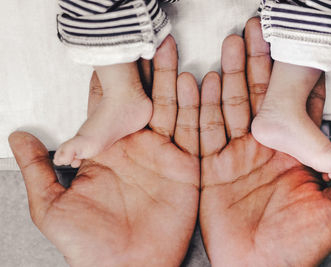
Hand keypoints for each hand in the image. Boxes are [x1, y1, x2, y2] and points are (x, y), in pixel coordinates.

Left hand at [9, 36, 199, 266]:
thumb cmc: (87, 245)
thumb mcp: (51, 207)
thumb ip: (38, 169)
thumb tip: (17, 137)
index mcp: (107, 152)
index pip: (107, 108)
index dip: (110, 82)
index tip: (113, 58)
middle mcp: (137, 148)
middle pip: (144, 101)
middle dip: (148, 72)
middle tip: (151, 43)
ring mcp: (163, 155)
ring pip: (170, 110)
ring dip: (172, 82)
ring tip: (170, 54)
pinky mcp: (186, 166)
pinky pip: (192, 132)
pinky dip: (195, 108)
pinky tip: (195, 85)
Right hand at [199, 18, 330, 265]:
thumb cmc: (300, 246)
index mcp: (293, 153)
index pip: (297, 107)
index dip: (297, 78)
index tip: (295, 51)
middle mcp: (263, 148)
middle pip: (259, 97)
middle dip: (256, 63)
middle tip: (256, 32)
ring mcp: (236, 154)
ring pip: (231, 106)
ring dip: (229, 75)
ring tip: (230, 46)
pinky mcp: (212, 166)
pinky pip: (205, 131)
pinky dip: (201, 106)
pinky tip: (202, 82)